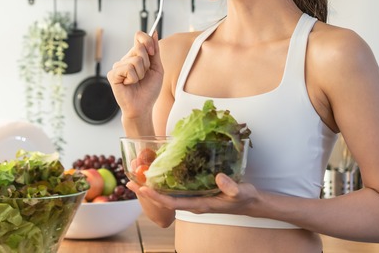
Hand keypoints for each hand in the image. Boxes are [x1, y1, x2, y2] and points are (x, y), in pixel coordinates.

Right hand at [106, 31, 163, 119]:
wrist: (143, 107)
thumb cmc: (149, 90)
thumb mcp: (157, 68)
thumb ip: (155, 51)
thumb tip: (154, 32)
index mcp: (135, 55)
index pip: (139, 36)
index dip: (147, 41)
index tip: (152, 52)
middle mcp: (125, 59)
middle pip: (139, 48)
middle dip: (147, 63)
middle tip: (144, 75)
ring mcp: (118, 66)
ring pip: (135, 60)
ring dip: (141, 74)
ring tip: (137, 82)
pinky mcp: (113, 74)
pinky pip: (128, 69)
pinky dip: (133, 78)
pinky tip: (129, 84)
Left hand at [132, 173, 259, 215]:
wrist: (248, 202)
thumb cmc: (244, 197)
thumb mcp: (240, 191)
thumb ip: (231, 187)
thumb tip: (219, 177)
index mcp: (199, 205)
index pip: (172, 203)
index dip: (156, 196)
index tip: (143, 188)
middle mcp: (192, 203)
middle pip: (164, 200)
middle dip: (147, 192)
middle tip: (129, 182)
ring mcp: (192, 199)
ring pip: (167, 195)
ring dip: (152, 188)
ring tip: (136, 177)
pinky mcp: (194, 193)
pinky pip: (174, 190)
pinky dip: (163, 183)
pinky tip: (157, 174)